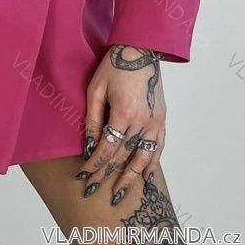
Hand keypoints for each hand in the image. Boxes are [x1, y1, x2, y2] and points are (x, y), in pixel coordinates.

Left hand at [75, 44, 165, 205]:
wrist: (140, 50)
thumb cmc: (113, 66)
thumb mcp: (95, 89)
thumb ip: (92, 119)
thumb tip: (88, 147)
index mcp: (124, 113)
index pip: (107, 148)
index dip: (94, 165)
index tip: (83, 177)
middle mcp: (142, 121)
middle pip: (123, 157)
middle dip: (107, 177)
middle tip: (94, 192)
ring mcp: (155, 121)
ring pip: (143, 157)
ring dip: (131, 178)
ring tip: (120, 194)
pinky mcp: (162, 119)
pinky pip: (158, 147)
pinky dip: (152, 164)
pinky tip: (145, 177)